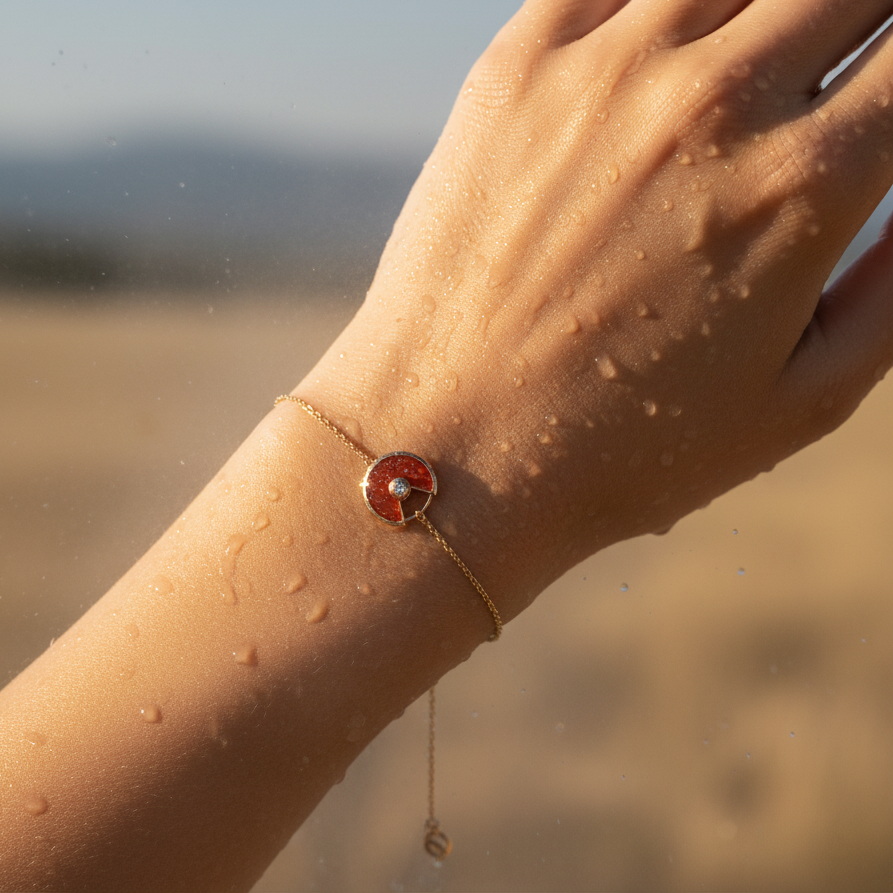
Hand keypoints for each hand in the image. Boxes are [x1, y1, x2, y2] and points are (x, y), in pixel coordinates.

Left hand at [304, 0, 892, 610]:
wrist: (447, 446)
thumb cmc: (620, 451)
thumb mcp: (799, 402)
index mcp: (803, 185)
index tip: (883, 106)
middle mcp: (713, 102)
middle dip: (866, 18)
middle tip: (842, 64)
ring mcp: (606, 71)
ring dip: (771, 7)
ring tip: (756, 62)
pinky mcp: (517, 69)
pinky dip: (664, 3)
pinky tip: (671, 43)